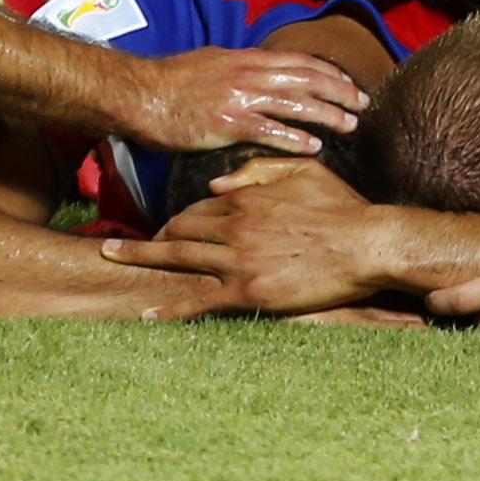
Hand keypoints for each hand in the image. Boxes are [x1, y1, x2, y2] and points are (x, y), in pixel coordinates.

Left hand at [100, 156, 391, 310]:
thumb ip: (259, 169)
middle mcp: (236, 225)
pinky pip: (200, 300)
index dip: (181, 215)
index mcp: (247, 197)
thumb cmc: (343, 208)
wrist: (366, 244)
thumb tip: (216, 182)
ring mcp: (239, 259)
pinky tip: (146, 311)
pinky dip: (170, 306)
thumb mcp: (304, 171)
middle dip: (152, 235)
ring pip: (180, 258)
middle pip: (181, 229)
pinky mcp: (248, 291)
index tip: (167, 224)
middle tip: (126, 243)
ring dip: (142, 257)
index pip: (201, 204)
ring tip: (113, 257)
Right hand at [126, 47, 366, 157]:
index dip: (327, 72)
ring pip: (294, 103)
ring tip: (349, 125)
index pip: (298, 61)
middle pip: (305, 78)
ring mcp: (238, 97)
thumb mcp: (211, 63)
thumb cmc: (170, 82)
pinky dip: (294, 138)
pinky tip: (313, 147)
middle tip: (362, 104)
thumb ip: (239, 69)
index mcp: (245, 59)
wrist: (139, 93)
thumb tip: (259, 72)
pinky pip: (268, 131)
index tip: (347, 83)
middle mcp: (248, 74)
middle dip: (338, 90)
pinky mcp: (226, 122)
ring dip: (326, 114)